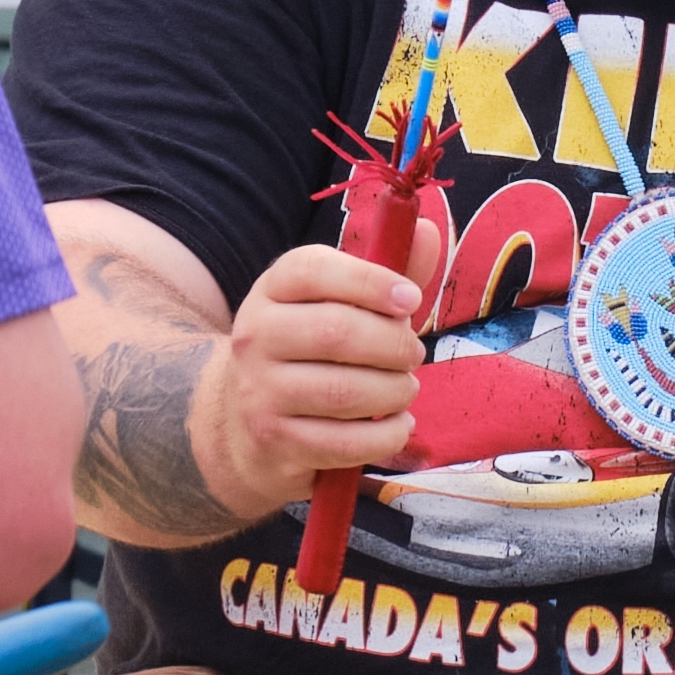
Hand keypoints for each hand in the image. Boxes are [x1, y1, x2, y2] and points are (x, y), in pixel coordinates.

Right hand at [191, 218, 443, 520]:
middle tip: (414, 354)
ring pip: (343, 391)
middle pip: (336, 332)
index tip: (411, 299)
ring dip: (394, 391)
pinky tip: (397, 426)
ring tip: (405, 389)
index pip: (314, 271)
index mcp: (273, 289)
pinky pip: (345, 442)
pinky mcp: (275, 442)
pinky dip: (387, 436)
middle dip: (393, 344)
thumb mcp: (339, 305)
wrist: (244, 424)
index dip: (371, 281)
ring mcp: (259, 392)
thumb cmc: (312, 352)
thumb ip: (386, 273)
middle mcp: (256, 336)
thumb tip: (429, 231)